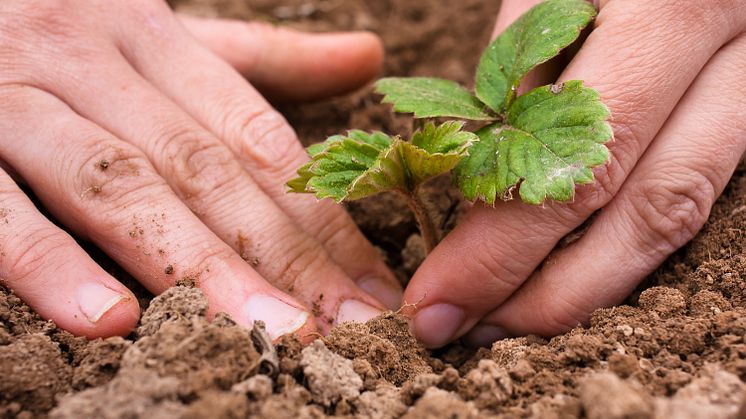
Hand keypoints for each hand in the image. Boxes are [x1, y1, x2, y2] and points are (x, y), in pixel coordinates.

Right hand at [0, 0, 402, 339]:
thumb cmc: (61, 31)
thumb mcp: (160, 36)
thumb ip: (263, 58)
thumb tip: (370, 55)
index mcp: (154, 40)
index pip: (258, 139)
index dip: (322, 215)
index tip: (373, 287)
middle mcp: (91, 64)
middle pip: (205, 170)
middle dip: (283, 255)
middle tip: (348, 328)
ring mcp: (16, 103)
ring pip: (124, 189)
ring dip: (199, 268)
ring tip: (269, 333)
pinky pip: (1, 212)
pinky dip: (53, 265)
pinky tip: (110, 322)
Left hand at [405, 0, 745, 346]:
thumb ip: (525, 61)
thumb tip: (475, 168)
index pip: (563, 149)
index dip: (496, 238)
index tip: (434, 293)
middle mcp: (731, 37)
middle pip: (633, 200)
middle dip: (538, 284)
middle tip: (463, 329)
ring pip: (681, 210)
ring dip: (590, 284)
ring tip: (512, 321)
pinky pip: (703, 191)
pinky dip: (631, 245)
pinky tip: (573, 273)